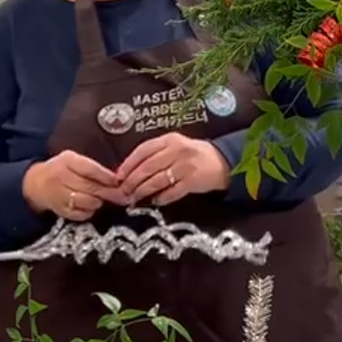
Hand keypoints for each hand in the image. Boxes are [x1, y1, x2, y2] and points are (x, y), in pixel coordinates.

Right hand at [23, 151, 125, 220]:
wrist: (36, 183)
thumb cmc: (63, 170)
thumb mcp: (74, 161)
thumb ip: (93, 168)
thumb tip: (117, 180)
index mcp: (67, 160)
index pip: (90, 169)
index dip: (106, 177)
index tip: (118, 181)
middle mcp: (60, 176)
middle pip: (90, 187)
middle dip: (109, 193)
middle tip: (122, 196)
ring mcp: (58, 194)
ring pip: (86, 201)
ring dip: (98, 202)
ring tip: (102, 200)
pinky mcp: (58, 209)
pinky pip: (79, 214)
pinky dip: (88, 212)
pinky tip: (90, 207)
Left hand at [115, 133, 230, 205]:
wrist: (223, 161)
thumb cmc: (193, 155)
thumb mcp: (175, 146)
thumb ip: (155, 154)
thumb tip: (129, 171)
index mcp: (170, 140)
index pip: (143, 151)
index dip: (128, 164)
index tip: (118, 176)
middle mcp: (177, 151)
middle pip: (147, 167)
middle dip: (132, 181)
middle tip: (123, 191)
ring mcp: (186, 166)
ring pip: (157, 180)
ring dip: (143, 191)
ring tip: (135, 198)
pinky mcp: (193, 181)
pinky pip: (172, 192)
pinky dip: (161, 198)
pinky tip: (155, 201)